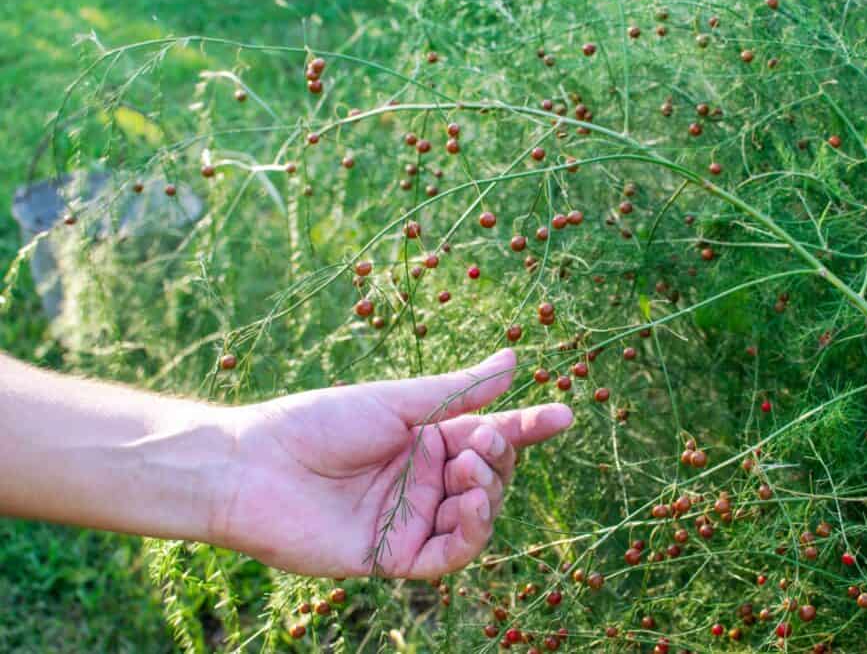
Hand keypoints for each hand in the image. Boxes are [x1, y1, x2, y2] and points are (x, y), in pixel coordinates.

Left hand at [212, 349, 572, 578]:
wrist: (253, 465)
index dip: (528, 427)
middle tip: (481, 440)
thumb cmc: (318, 422)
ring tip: (469, 471)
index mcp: (425, 439)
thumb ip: (459, 390)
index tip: (565, 415)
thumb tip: (515, 358)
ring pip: (476, 518)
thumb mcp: (396, 400)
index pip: (490, 435)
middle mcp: (424, 481)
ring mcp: (410, 520)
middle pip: (490, 477)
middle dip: (498, 458)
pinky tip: (469, 505)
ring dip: (487, 493)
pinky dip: (469, 533)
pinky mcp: (392, 556)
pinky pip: (446, 556)